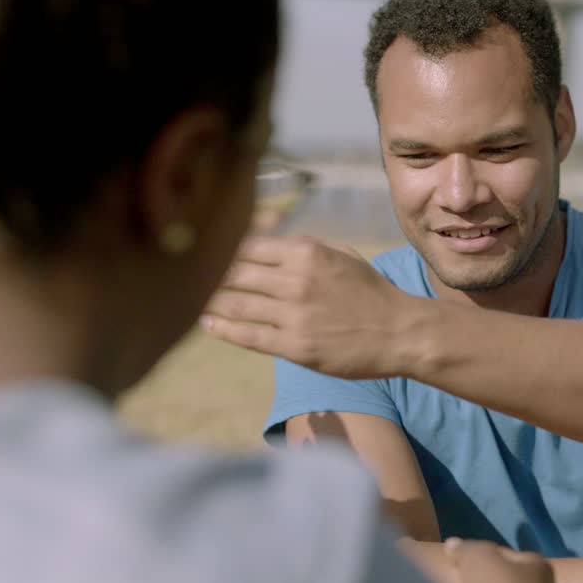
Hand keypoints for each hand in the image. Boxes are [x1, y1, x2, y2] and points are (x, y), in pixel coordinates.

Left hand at [200, 236, 416, 378]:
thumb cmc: (369, 292)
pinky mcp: (295, 346)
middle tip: (183, 273)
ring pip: (236, 303)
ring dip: (208, 300)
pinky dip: (223, 328)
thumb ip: (302, 245)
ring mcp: (294, 314)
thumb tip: (264, 236)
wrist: (400, 332)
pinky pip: (248, 336)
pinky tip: (206, 323)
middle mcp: (296, 280)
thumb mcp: (339, 254)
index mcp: (306, 252)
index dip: (220, 247)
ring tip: (187, 299)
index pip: (247, 245)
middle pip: (234, 272)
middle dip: (206, 272)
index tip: (201, 250)